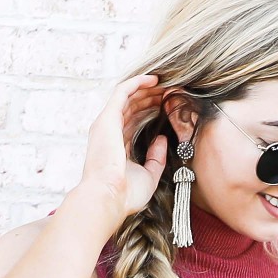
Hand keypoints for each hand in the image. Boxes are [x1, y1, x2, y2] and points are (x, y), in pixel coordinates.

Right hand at [80, 74, 171, 219]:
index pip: (134, 121)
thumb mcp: (149, 175)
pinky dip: (137, 83)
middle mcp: (109, 133)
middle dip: (151, 97)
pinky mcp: (107, 118)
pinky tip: (154, 79)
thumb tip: (161, 138)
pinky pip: (122, 92)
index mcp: (117, 147)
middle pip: (131, 107)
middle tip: (170, 91)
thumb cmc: (125, 194)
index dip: (151, 110)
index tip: (169, 105)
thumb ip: (156, 157)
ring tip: (166, 83)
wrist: (109, 198)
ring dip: (147, 88)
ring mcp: (106, 124)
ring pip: (128, 96)